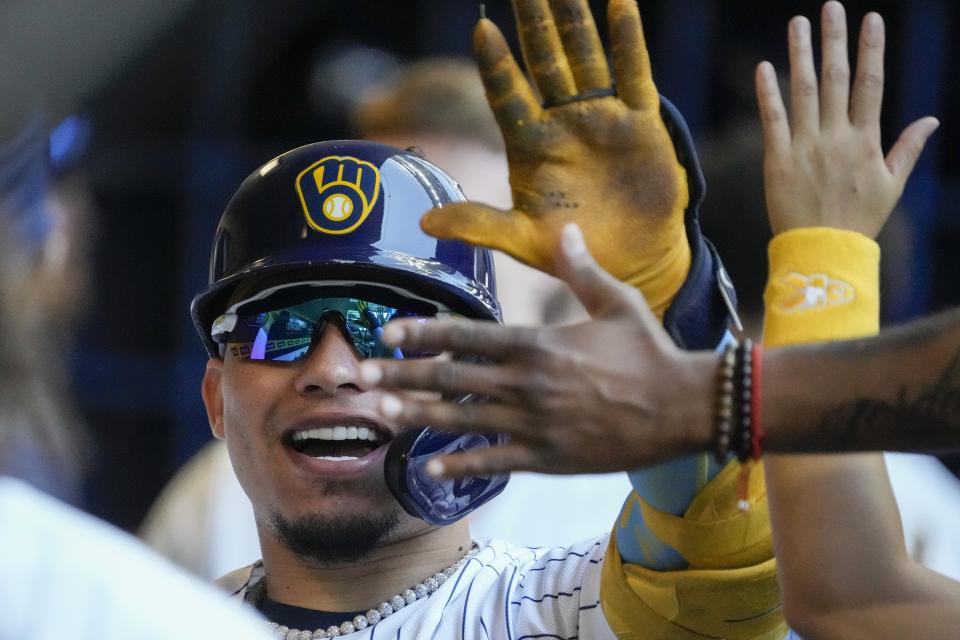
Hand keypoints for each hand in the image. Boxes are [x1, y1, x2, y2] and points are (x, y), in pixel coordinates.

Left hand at [359, 224, 715, 477]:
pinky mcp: (547, 458)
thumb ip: (582, 269)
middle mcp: (525, 383)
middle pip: (450, 378)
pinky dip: (458, 468)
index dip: (421, 332)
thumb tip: (567, 229)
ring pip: (461, 420)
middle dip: (402, 374)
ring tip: (380, 413)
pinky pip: (493, 463)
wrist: (684, 407)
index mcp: (536, 343)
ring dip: (416, 416)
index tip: (387, 330)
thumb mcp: (618, 302)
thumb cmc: (651, 351)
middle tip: (362, 376)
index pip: (464, 334)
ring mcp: (533, 424)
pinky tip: (427, 471)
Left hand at [421, 0, 689, 315]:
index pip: (507, 95)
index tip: (482, 29)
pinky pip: (634, 75)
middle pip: (544, 61)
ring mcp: (602, 118)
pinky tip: (620, 4)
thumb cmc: (571, 251)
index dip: (495, 64)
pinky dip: (629, 41)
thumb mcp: (522, 241)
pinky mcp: (641, 124)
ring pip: (585, 57)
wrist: (629, 265)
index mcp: (531, 145)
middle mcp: (563, 123)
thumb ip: (480, 224)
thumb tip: (426, 222)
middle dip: (533, 21)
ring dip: (573, 19)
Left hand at [756, 1, 938, 237]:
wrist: (823, 252)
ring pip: (803, 92)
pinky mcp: (777, 160)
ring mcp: (805, 147)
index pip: (871, 84)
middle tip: (831, 7)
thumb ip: (908, 148)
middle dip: (834, 40)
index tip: (872, 21)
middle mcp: (836, 137)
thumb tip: (932, 119)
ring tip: (797, 24)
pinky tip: (763, 67)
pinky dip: (768, 93)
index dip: (871, 51)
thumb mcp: (892, 185)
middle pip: (836, 79)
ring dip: (800, 55)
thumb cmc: (859, 220)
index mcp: (866, 140)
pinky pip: (772, 120)